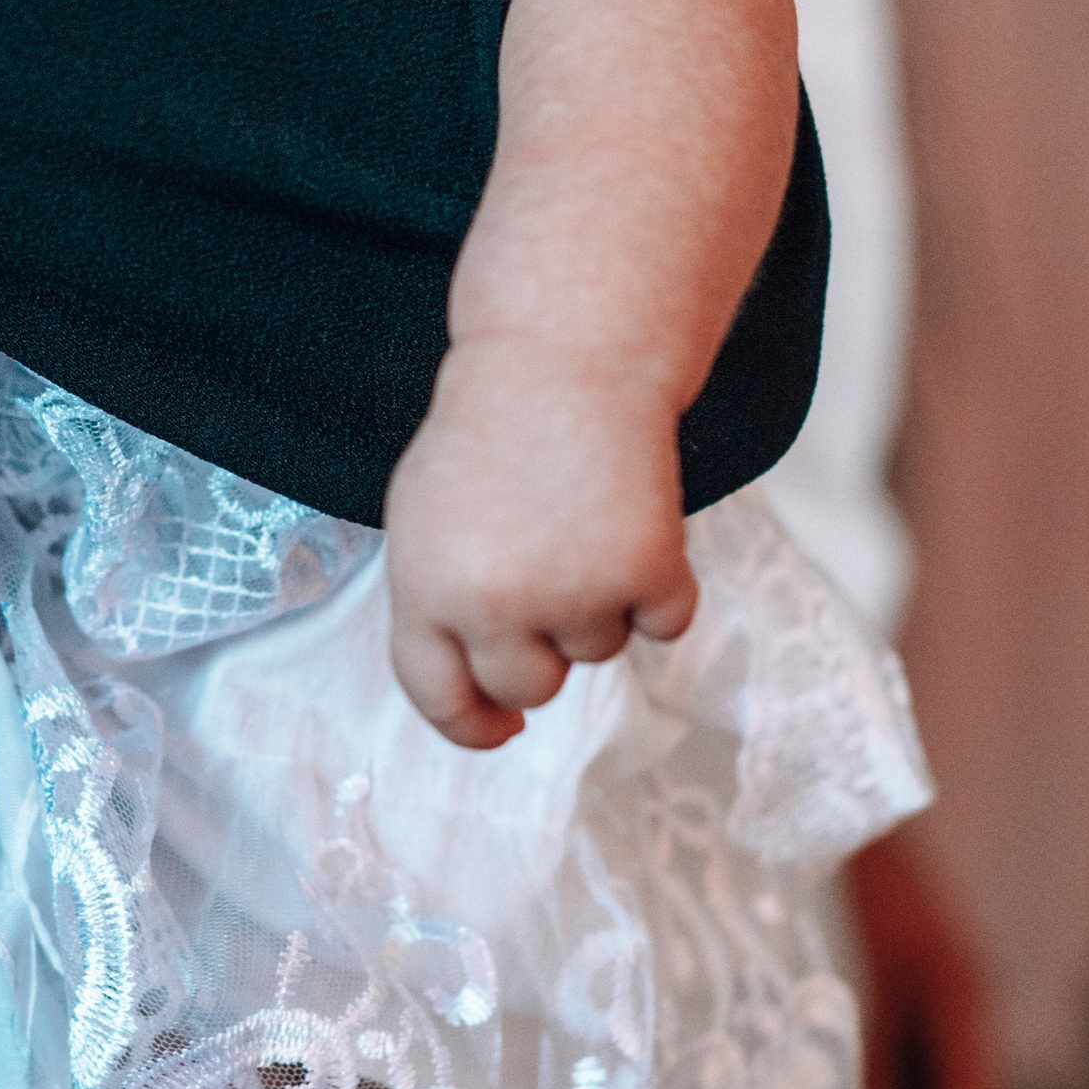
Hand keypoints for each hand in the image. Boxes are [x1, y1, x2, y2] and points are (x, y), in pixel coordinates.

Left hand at [382, 336, 695, 748]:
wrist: (565, 357)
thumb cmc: (492, 434)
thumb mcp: (427, 520)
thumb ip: (441, 604)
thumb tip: (480, 694)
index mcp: (424, 588)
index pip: (438, 696)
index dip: (471, 725)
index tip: (500, 731)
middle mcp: (493, 603)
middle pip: (529, 687)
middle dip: (543, 649)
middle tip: (549, 572)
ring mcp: (573, 591)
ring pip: (598, 651)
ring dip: (600, 601)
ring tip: (579, 516)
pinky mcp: (647, 571)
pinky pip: (665, 624)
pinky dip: (662, 586)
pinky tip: (632, 519)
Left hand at [851, 824, 999, 1088]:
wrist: (801, 747)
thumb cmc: (825, 850)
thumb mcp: (844, 965)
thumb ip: (858, 1060)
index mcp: (956, 990)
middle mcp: (943, 986)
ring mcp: (907, 969)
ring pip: (898, 1079)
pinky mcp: (865, 953)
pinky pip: (865, 1043)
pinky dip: (835, 1088)